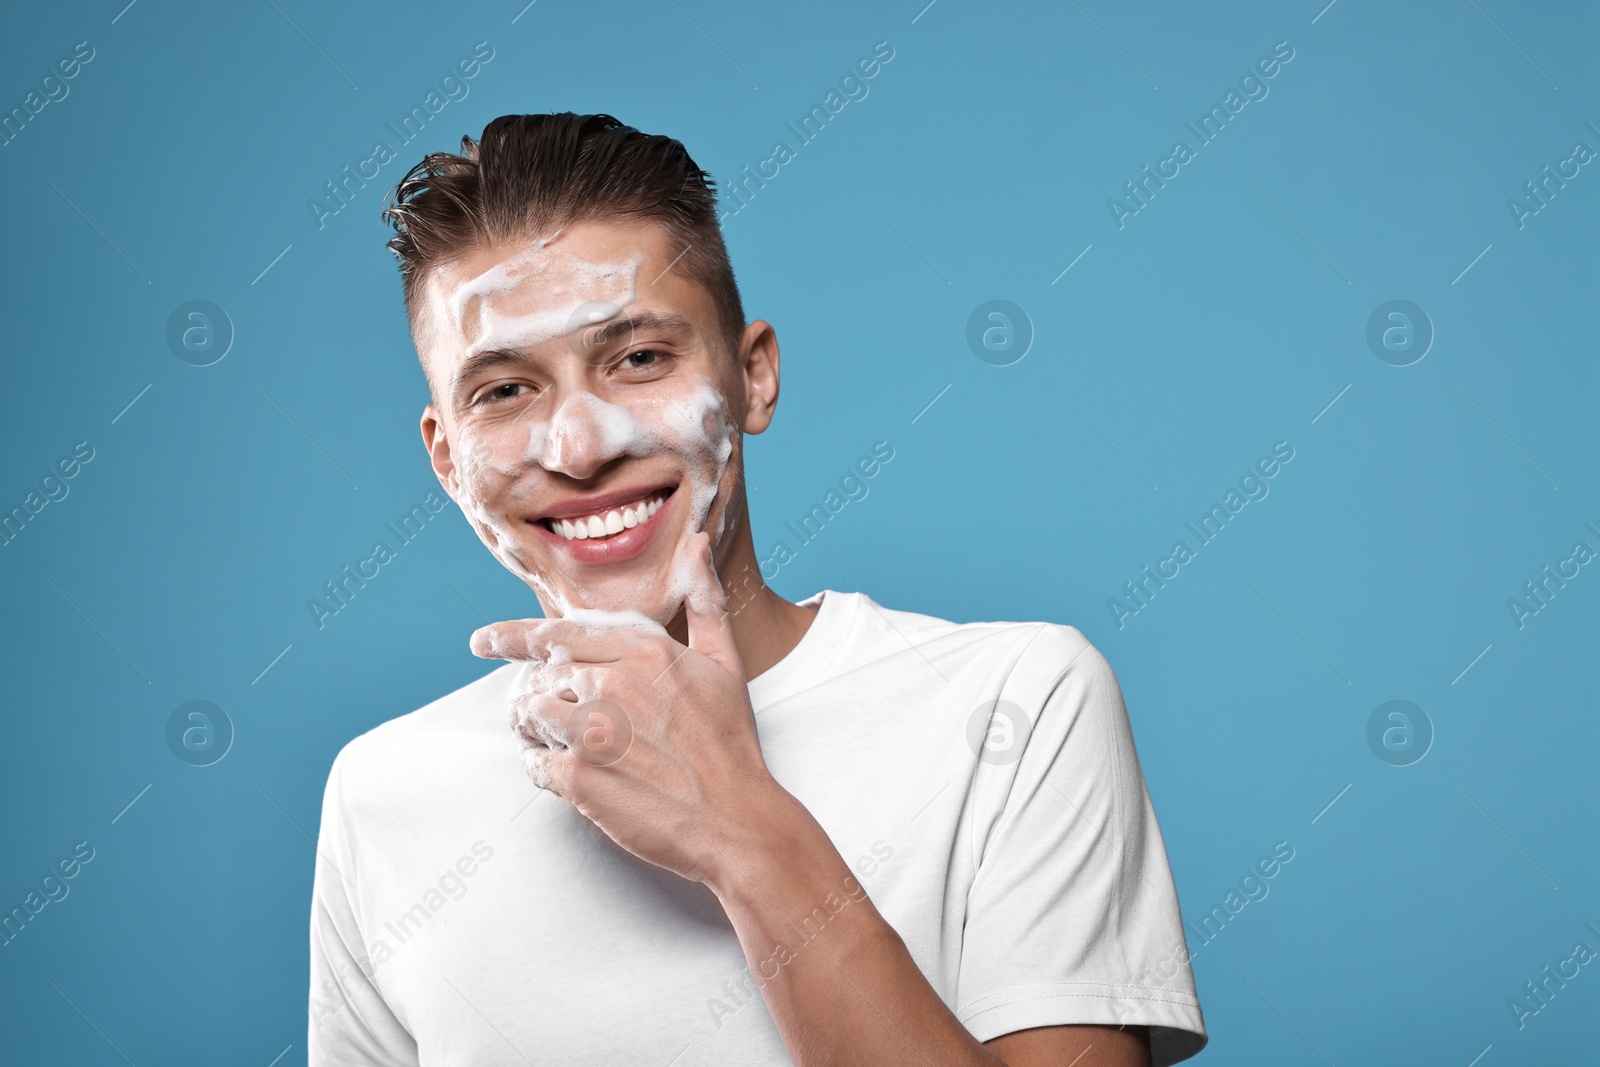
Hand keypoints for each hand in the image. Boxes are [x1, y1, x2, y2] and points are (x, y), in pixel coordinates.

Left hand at [471, 532, 784, 885]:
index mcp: (643, 651)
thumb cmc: (731, 744)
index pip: (558, 633)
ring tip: (549, 741)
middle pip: (540, 675)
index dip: (513, 638)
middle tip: (546, 714)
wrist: (737, 821)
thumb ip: (704, 599)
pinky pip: (533, 763)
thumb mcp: (725, 661)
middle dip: (536, 693)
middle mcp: (612, 684)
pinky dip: (538, 767)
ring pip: (529, 714)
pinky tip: (560, 773)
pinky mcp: (580, 778)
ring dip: (531, 727)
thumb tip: (697, 543)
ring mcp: (592, 731)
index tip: (483, 642)